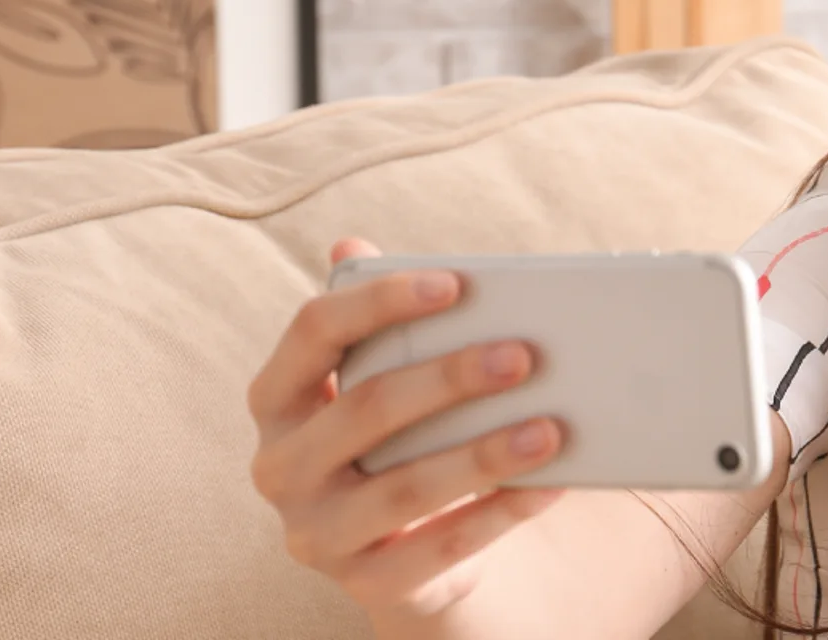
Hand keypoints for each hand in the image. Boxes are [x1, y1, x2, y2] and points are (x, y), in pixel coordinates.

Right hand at [246, 238, 565, 620]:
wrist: (401, 550)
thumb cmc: (396, 437)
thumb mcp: (381, 378)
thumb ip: (374, 319)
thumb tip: (351, 245)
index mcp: (276, 397)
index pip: (314, 332)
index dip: (380, 301)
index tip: (454, 284)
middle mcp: (280, 466)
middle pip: (366, 407)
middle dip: (449, 378)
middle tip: (523, 356)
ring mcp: (316, 532)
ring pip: (405, 487)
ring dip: (484, 454)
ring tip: (551, 428)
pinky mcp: (365, 583)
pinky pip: (439, 548)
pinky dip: (499, 514)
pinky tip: (549, 484)